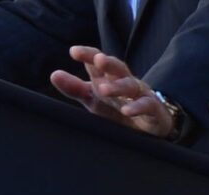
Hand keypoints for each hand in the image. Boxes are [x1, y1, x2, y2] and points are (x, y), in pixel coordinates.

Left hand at [50, 46, 174, 137]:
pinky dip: (137, 107)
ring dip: (118, 86)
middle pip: (118, 68)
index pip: (99, 63)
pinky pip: (147, 105)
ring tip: (104, 89)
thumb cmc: (117, 110)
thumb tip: (54, 74)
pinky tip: (127, 110)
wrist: (147, 130)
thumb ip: (75, 89)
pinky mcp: (153, 110)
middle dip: (108, 63)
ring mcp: (141, 95)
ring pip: (131, 86)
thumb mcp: (93, 100)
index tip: (73, 51)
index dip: (88, 55)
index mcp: (110, 78)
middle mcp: (126, 82)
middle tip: (98, 59)